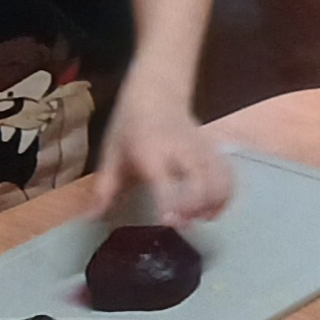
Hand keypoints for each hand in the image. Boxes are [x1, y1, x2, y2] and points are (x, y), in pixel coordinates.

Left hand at [98, 94, 231, 225]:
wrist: (156, 95)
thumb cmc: (130, 128)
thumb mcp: (111, 155)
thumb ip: (105, 189)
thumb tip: (91, 218)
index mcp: (152, 152)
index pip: (165, 181)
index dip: (170, 203)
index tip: (170, 223)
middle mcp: (182, 151)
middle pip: (202, 181)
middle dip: (197, 206)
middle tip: (183, 224)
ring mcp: (202, 150)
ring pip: (220, 180)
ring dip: (214, 203)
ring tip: (200, 218)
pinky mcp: (215, 151)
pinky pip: (228, 176)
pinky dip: (225, 195)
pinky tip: (213, 209)